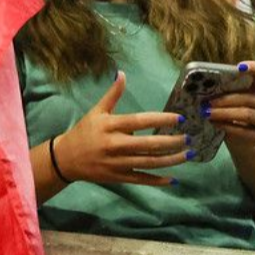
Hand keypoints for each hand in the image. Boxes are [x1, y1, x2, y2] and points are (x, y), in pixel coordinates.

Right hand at [50, 72, 188, 186]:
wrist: (66, 159)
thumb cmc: (84, 132)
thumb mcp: (96, 111)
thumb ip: (112, 95)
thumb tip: (122, 74)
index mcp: (110, 126)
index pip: (140, 121)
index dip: (161, 119)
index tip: (179, 118)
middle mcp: (115, 145)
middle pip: (148, 145)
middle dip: (172, 142)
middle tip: (189, 138)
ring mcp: (117, 163)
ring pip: (148, 163)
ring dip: (170, 160)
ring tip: (187, 155)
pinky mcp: (118, 177)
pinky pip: (141, 179)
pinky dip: (157, 180)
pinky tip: (172, 178)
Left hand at [207, 61, 254, 146]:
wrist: (248, 136)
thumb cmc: (239, 108)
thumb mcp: (237, 95)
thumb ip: (230, 87)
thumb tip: (207, 81)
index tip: (238, 67)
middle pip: (251, 98)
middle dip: (226, 100)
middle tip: (207, 102)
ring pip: (248, 115)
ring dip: (224, 113)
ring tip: (207, 112)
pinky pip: (245, 132)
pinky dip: (228, 127)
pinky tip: (215, 123)